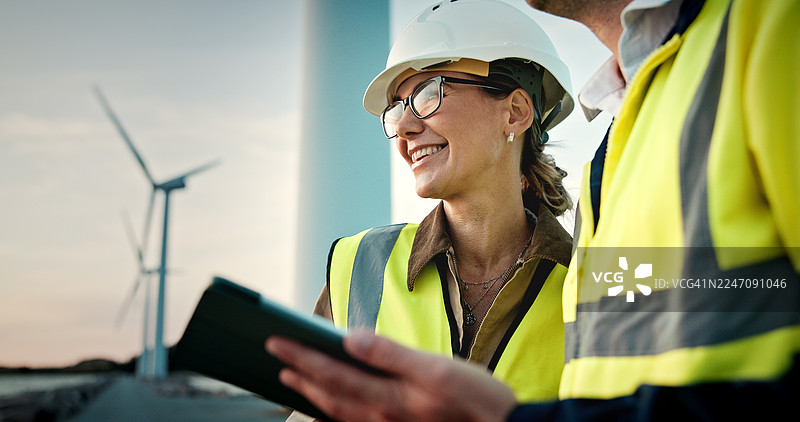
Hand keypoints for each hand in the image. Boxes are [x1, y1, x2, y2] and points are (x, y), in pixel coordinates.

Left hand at [266, 329, 516, 421]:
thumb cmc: (475, 399)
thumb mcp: (436, 368)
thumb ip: (390, 354)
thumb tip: (350, 338)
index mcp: (387, 398)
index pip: (331, 373)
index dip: (302, 356)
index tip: (277, 340)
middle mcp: (380, 416)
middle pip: (328, 393)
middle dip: (299, 373)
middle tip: (275, 355)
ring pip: (337, 410)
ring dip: (311, 392)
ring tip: (294, 378)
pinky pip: (353, 420)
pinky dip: (334, 408)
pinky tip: (331, 401)